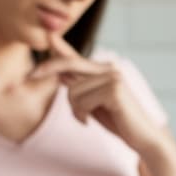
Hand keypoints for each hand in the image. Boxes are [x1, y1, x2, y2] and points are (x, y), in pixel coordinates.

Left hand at [28, 34, 165, 156]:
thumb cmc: (119, 121)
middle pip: (70, 64)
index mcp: (104, 70)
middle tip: (31, 75)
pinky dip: (80, 114)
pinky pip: (81, 101)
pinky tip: (88, 122)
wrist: (143, 138)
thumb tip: (59, 73)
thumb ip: (80, 87)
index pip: (77, 57)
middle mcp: (109, 69)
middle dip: (48, 67)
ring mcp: (113, 77)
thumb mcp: (94, 102)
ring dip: (74, 109)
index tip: (47, 37)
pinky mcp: (114, 90)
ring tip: (84, 118)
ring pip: (73, 90)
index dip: (59, 47)